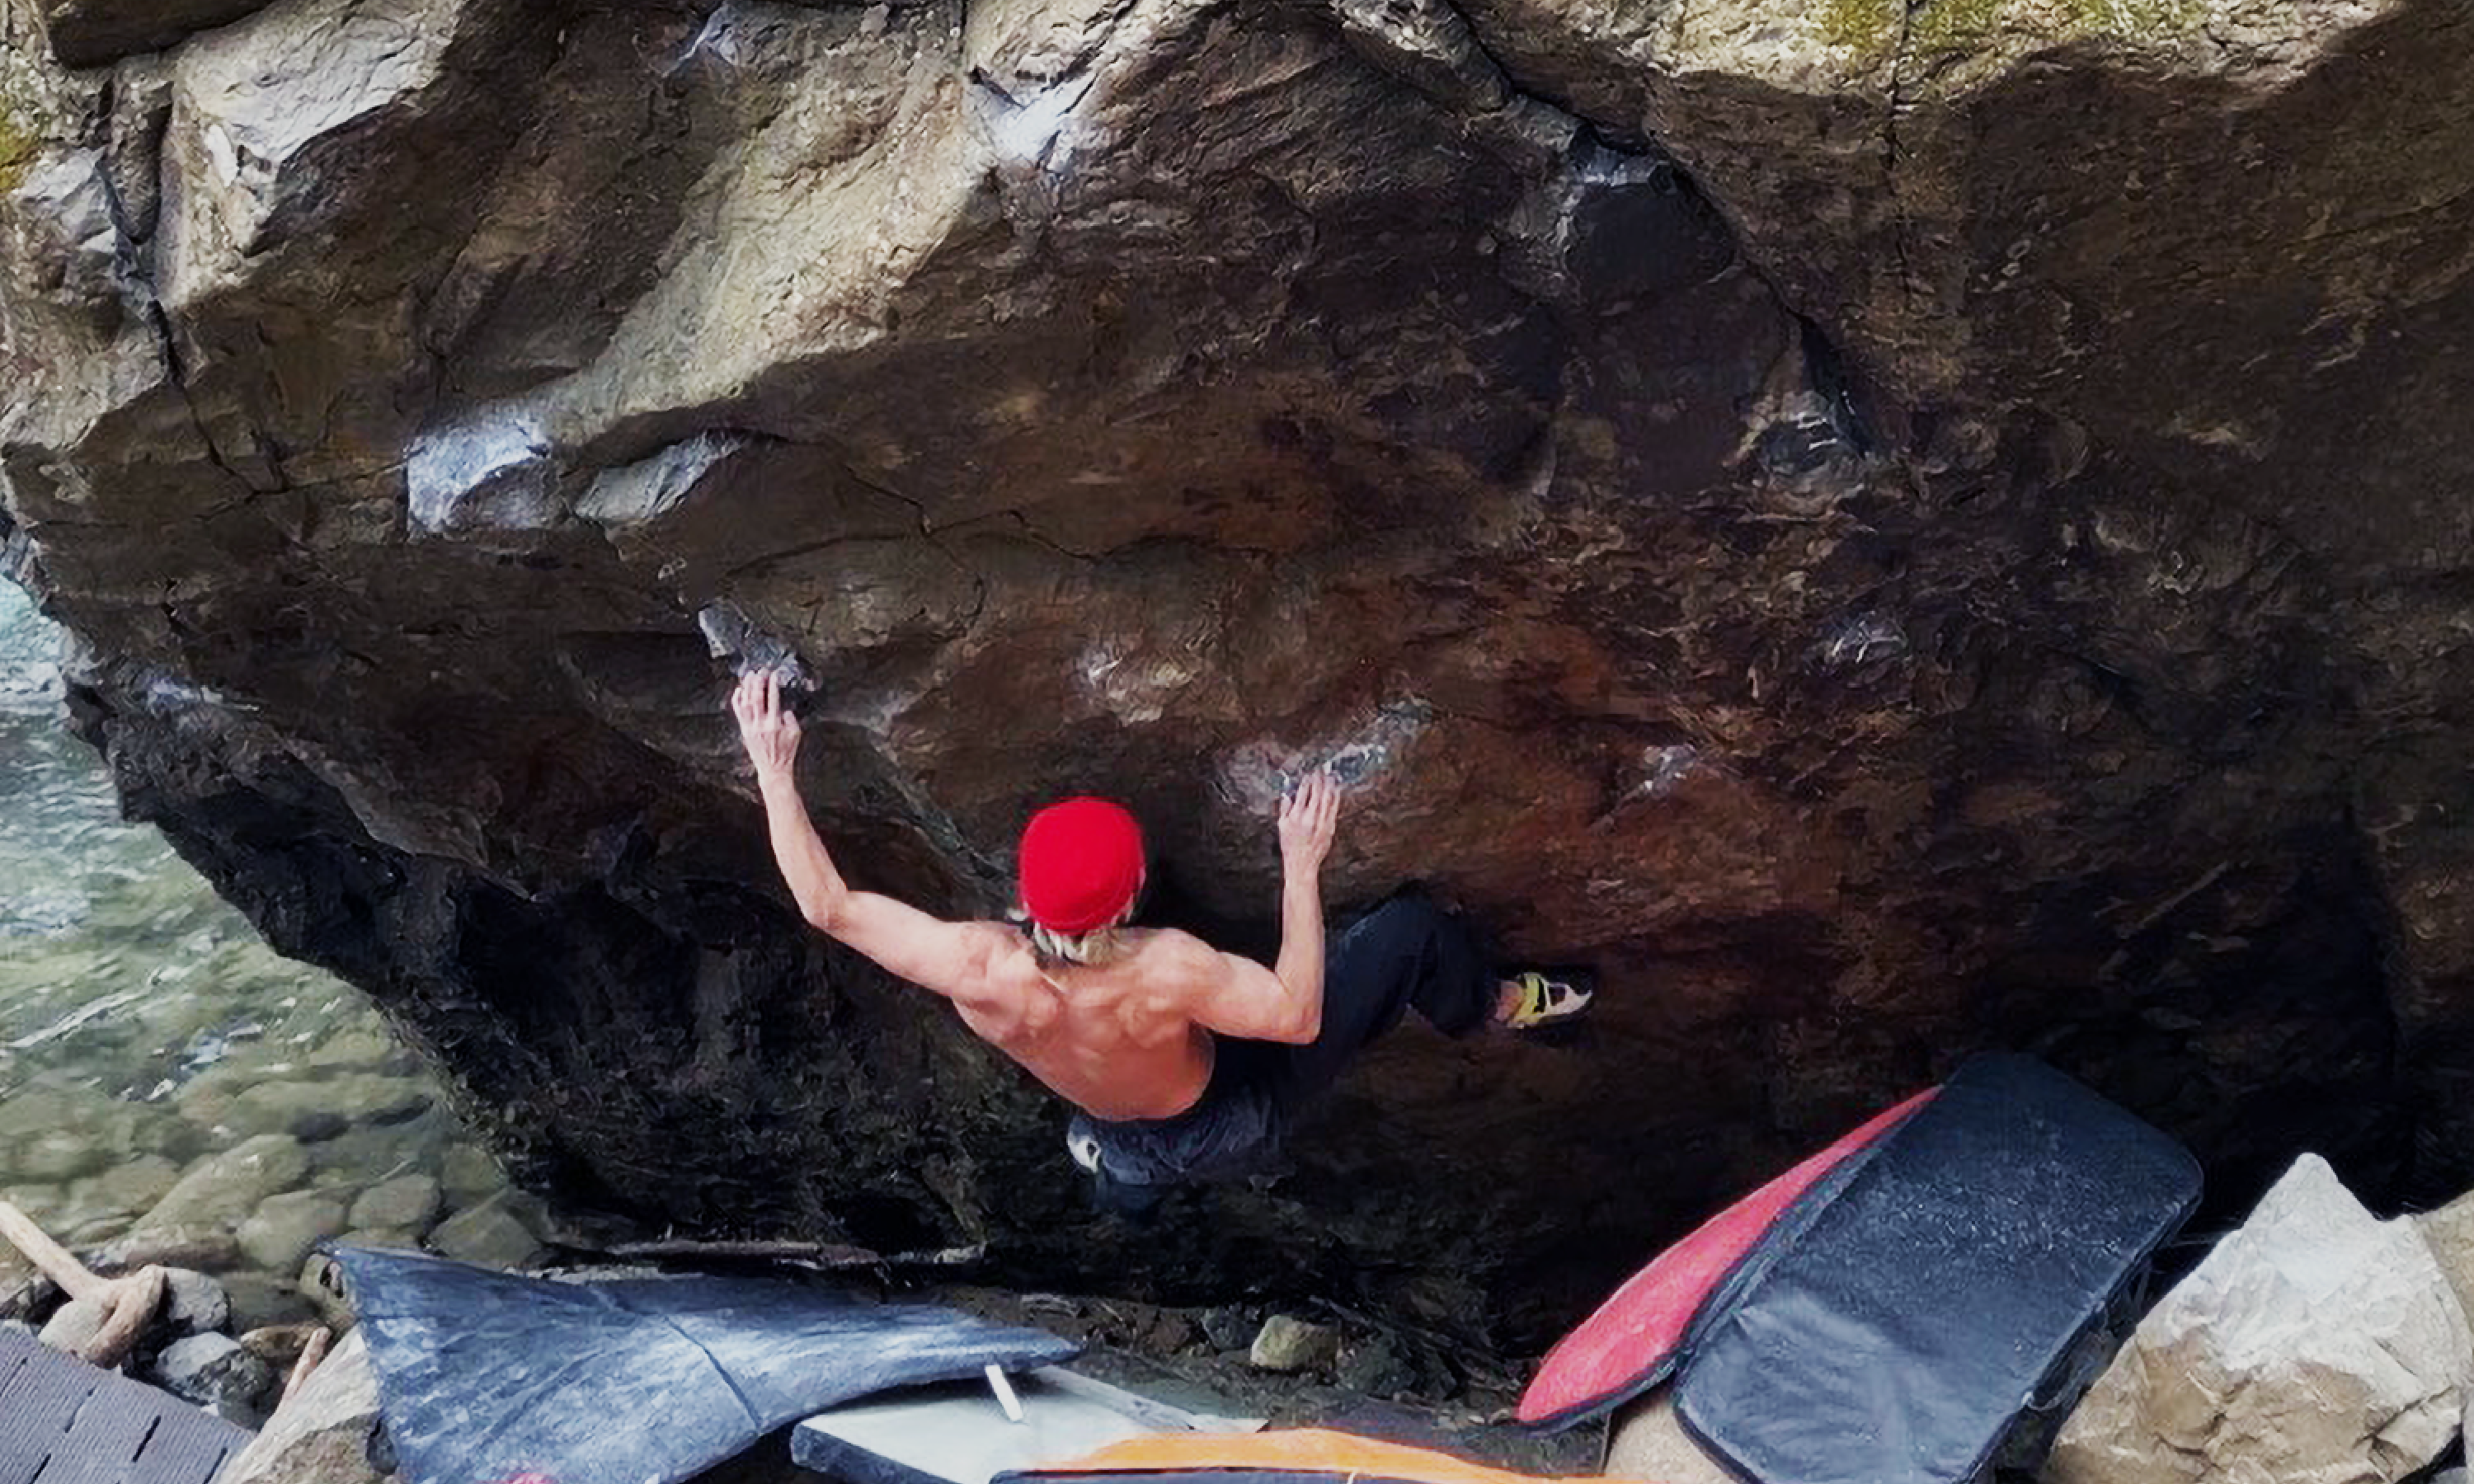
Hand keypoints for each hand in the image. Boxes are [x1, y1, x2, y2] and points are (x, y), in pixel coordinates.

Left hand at [731, 669, 802, 783]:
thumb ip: (791, 720)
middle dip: (758, 683)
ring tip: (749, 676)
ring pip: (746, 703)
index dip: (773, 685)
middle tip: (760, 671)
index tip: (774, 675)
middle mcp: (760, 724)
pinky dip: (737, 700)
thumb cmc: (786, 753)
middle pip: (757, 698)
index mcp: (774, 724)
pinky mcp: (744, 730)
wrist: (773, 769)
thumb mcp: (796, 735)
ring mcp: (750, 727)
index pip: (773, 699)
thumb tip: (785, 709)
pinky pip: (738, 712)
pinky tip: (739, 690)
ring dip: (747, 688)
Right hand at [1278, 768, 1339, 873]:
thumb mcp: (1282, 826)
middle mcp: (1311, 817)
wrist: (1303, 863)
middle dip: (1319, 779)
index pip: (1303, 792)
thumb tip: (1287, 795)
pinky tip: (1336, 790)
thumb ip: (1284, 809)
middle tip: (1321, 770)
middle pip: (1317, 792)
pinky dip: (1336, 797)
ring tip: (1330, 775)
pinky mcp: (1330, 827)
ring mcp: (1322, 822)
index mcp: (1297, 815)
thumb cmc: (1291, 846)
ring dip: (1329, 785)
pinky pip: (1334, 808)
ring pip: (1328, 798)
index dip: (1307, 780)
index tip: (1308, 773)